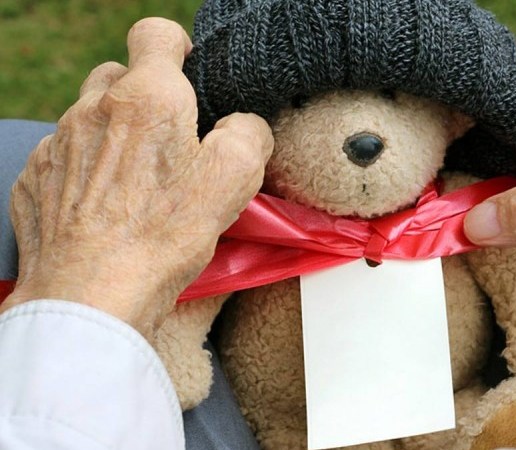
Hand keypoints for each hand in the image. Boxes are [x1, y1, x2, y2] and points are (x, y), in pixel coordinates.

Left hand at [1, 18, 273, 339]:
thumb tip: (243, 126)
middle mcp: (94, 110)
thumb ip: (248, 133)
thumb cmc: (161, 236)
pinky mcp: (36, 178)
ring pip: (90, 118)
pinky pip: (65, 157)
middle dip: (146, 99)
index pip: (155, 33)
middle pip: (119, 76)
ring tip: (138, 184)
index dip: (178, 47)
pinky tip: (107, 208)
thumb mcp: (235, 178)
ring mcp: (58, 144)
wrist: (90, 296)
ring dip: (115, 136)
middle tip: (170, 144)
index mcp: (147, 99)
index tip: (188, 75)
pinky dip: (87, 171)